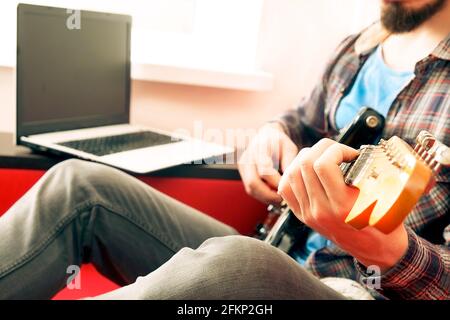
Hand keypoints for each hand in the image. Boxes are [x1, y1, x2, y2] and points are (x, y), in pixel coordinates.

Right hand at [238, 122, 298, 203]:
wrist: (266, 136)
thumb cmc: (279, 143)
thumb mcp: (289, 148)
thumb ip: (289, 164)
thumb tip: (289, 183)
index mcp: (260, 148)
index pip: (264, 171)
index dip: (276, 183)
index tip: (288, 188)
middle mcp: (247, 157)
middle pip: (253, 183)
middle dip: (269, 195)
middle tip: (283, 200)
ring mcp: (243, 166)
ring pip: (250, 189)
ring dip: (265, 198)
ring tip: (279, 200)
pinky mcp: (243, 174)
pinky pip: (250, 189)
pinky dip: (262, 195)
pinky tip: (273, 196)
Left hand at [278, 138, 408, 271]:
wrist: (376, 250)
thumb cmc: (384, 222)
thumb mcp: (384, 198)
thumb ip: (370, 174)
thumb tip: (357, 150)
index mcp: (343, 206)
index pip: (323, 165)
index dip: (337, 149)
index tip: (351, 153)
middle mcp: (321, 210)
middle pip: (305, 164)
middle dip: (321, 148)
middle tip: (337, 150)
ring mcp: (308, 214)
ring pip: (292, 173)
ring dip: (306, 157)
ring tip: (323, 157)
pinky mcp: (303, 216)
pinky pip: (286, 188)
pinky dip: (293, 173)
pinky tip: (308, 170)